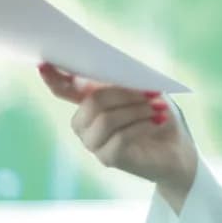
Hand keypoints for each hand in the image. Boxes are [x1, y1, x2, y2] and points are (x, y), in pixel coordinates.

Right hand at [37, 62, 198, 211]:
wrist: (177, 150)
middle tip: (152, 93)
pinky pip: (120, 137)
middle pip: (92, 102)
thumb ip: (126, 81)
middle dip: (124, 94)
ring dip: (136, 110)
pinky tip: (157, 122)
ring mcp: (93, 143)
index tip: (44, 64)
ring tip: (158, 108)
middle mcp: (85, 123)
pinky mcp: (108, 158)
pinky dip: (142, 125)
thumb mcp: (146, 91)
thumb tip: (115, 70)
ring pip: (106, 119)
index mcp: (91, 101)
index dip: (54, 77)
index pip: (64, 89)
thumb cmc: (159, 116)